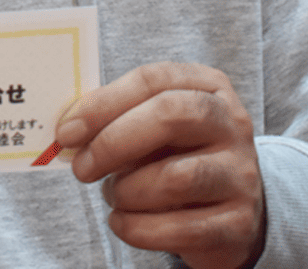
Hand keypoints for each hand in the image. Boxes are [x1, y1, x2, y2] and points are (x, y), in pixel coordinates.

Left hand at [55, 62, 264, 268]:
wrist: (230, 210)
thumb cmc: (176, 154)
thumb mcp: (152, 124)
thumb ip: (116, 117)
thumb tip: (69, 129)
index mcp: (208, 85)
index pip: (151, 80)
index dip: (103, 103)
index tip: (67, 131)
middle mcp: (231, 124)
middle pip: (168, 117)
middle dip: (112, 142)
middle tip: (81, 167)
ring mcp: (241, 174)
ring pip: (174, 177)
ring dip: (126, 190)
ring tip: (113, 195)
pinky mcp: (239, 224)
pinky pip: (181, 228)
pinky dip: (138, 228)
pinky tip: (122, 223)